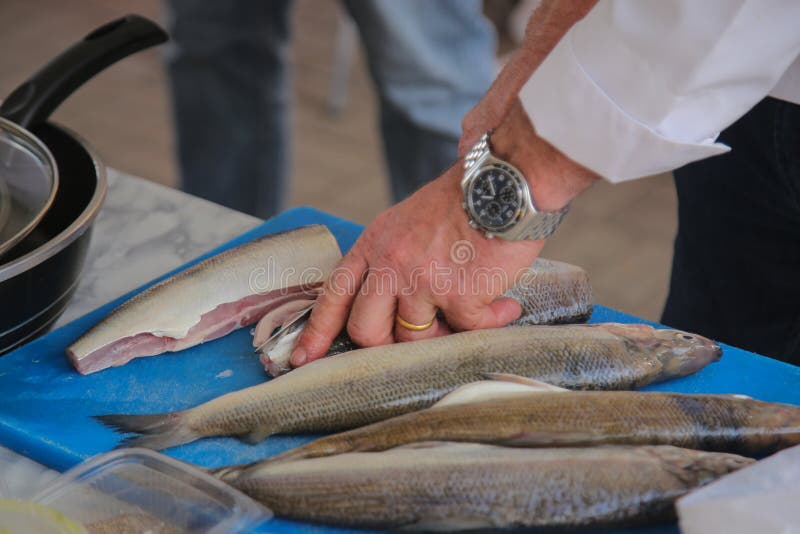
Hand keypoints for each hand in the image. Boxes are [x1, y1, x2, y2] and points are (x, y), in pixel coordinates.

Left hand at [290, 99, 598, 366]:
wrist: (503, 180)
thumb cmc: (461, 202)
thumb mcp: (406, 223)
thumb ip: (388, 260)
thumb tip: (389, 306)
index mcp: (374, 244)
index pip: (334, 295)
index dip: (317, 332)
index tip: (303, 358)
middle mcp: (391, 263)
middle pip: (366, 330)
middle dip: (384, 344)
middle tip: (412, 338)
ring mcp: (422, 281)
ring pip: (415, 338)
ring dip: (444, 332)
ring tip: (469, 308)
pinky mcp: (459, 295)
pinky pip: (468, 330)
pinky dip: (490, 320)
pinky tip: (502, 305)